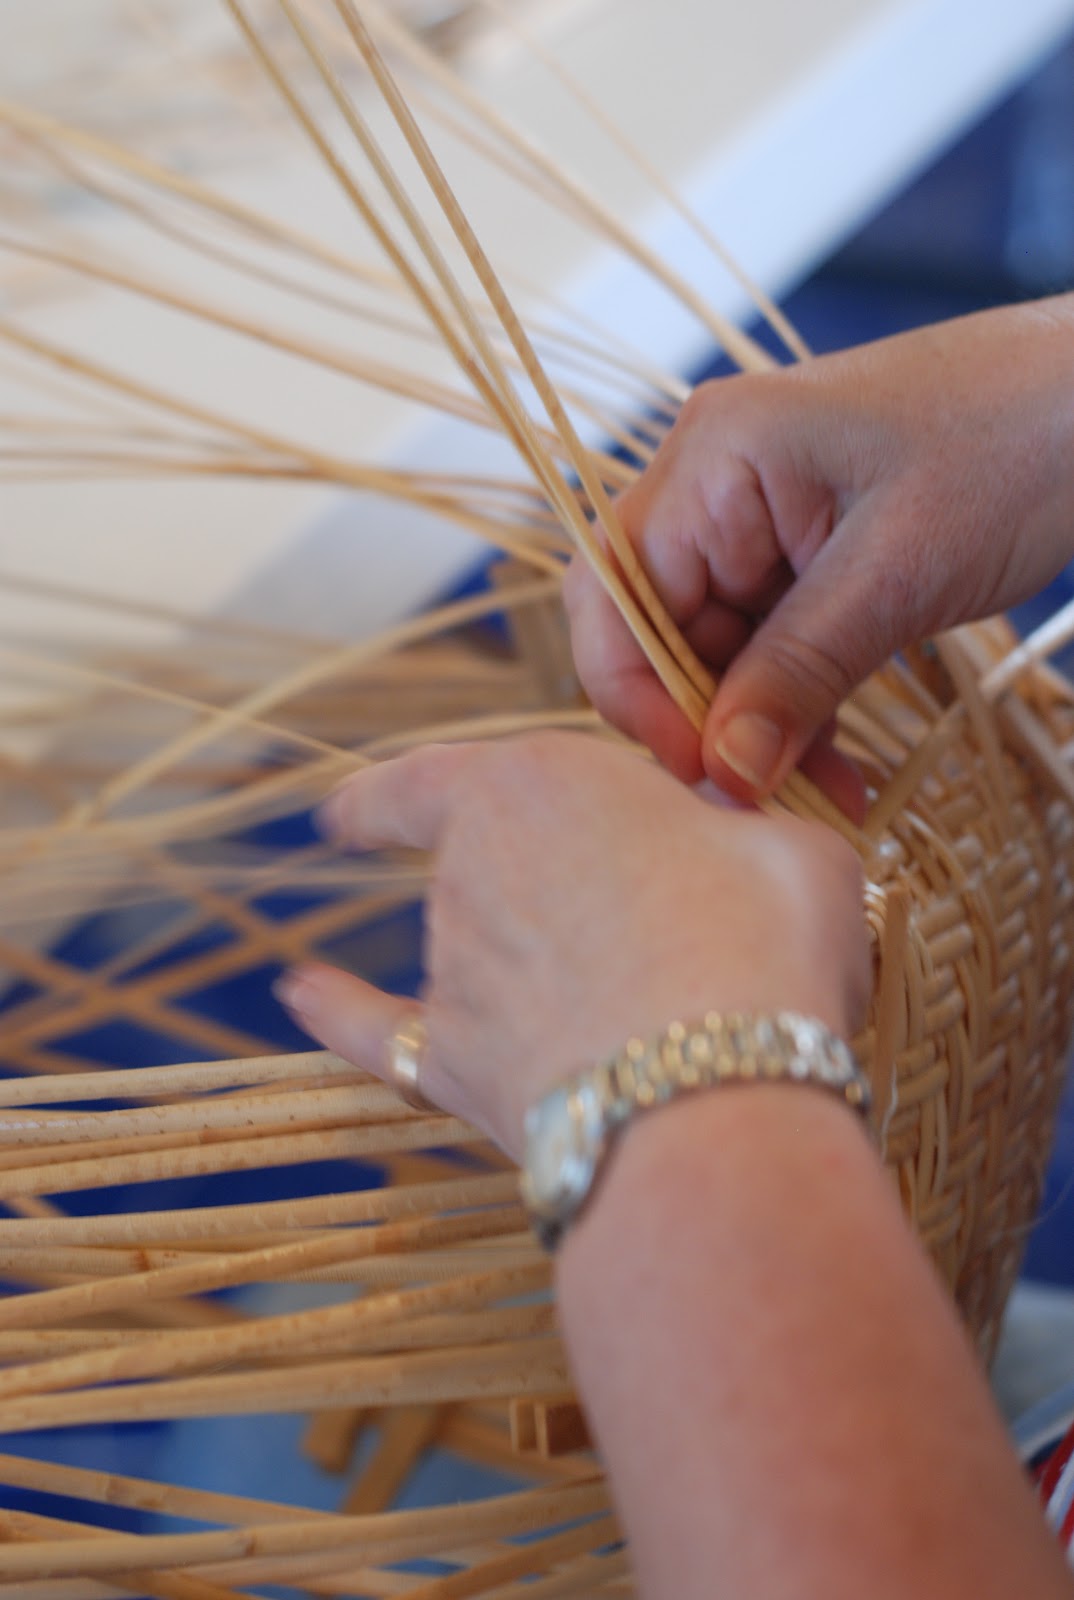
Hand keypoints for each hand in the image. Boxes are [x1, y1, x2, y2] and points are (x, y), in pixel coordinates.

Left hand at [275, 731, 868, 1158]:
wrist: (715, 1096)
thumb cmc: (763, 942)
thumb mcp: (789, 847)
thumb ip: (739, 832)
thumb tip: (731, 846)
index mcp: (539, 783)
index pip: (442, 774)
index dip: (398, 788)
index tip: (356, 802)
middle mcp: (471, 867)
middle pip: (491, 866)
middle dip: (553, 885)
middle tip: (654, 919)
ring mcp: (455, 970)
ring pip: (471, 948)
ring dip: (525, 961)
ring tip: (637, 997)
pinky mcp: (458, 1069)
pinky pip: (383, 1034)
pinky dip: (340, 1013)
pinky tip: (300, 994)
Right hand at [566, 296, 1073, 798]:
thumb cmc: (1015, 443)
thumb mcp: (895, 573)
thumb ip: (796, 672)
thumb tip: (723, 770)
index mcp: (715, 455)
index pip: (616, 589)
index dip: (636, 691)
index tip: (698, 770)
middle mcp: (717, 480)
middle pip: (660, 626)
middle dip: (707, 723)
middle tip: (767, 805)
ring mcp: (762, 514)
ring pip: (718, 647)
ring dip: (759, 729)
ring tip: (828, 798)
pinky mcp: (808, 547)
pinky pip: (771, 642)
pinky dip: (797, 704)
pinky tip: (838, 763)